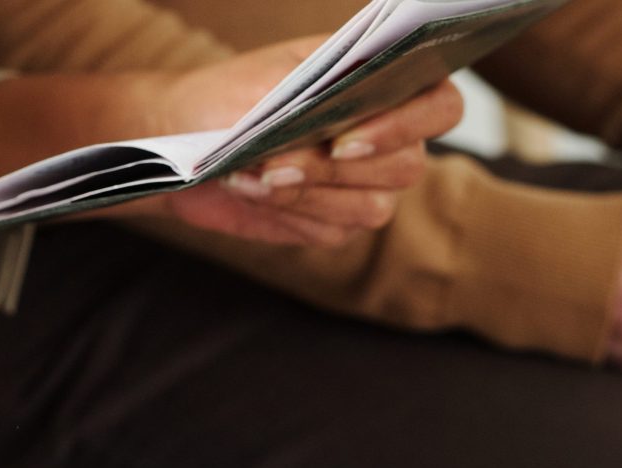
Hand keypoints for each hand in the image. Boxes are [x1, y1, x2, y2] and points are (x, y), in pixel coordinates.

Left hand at [137, 37, 464, 245]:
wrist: (182, 141)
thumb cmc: (225, 98)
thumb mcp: (264, 86)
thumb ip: (309, 103)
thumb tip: (337, 128)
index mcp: (381, 83)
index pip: (439, 106)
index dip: (405, 126)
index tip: (345, 141)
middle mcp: (386, 135)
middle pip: (407, 166)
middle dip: (337, 170)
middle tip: (276, 163)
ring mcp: (365, 184)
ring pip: (372, 207)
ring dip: (310, 195)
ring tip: (255, 174)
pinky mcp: (335, 221)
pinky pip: (334, 231)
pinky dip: (290, 213)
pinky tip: (251, 190)